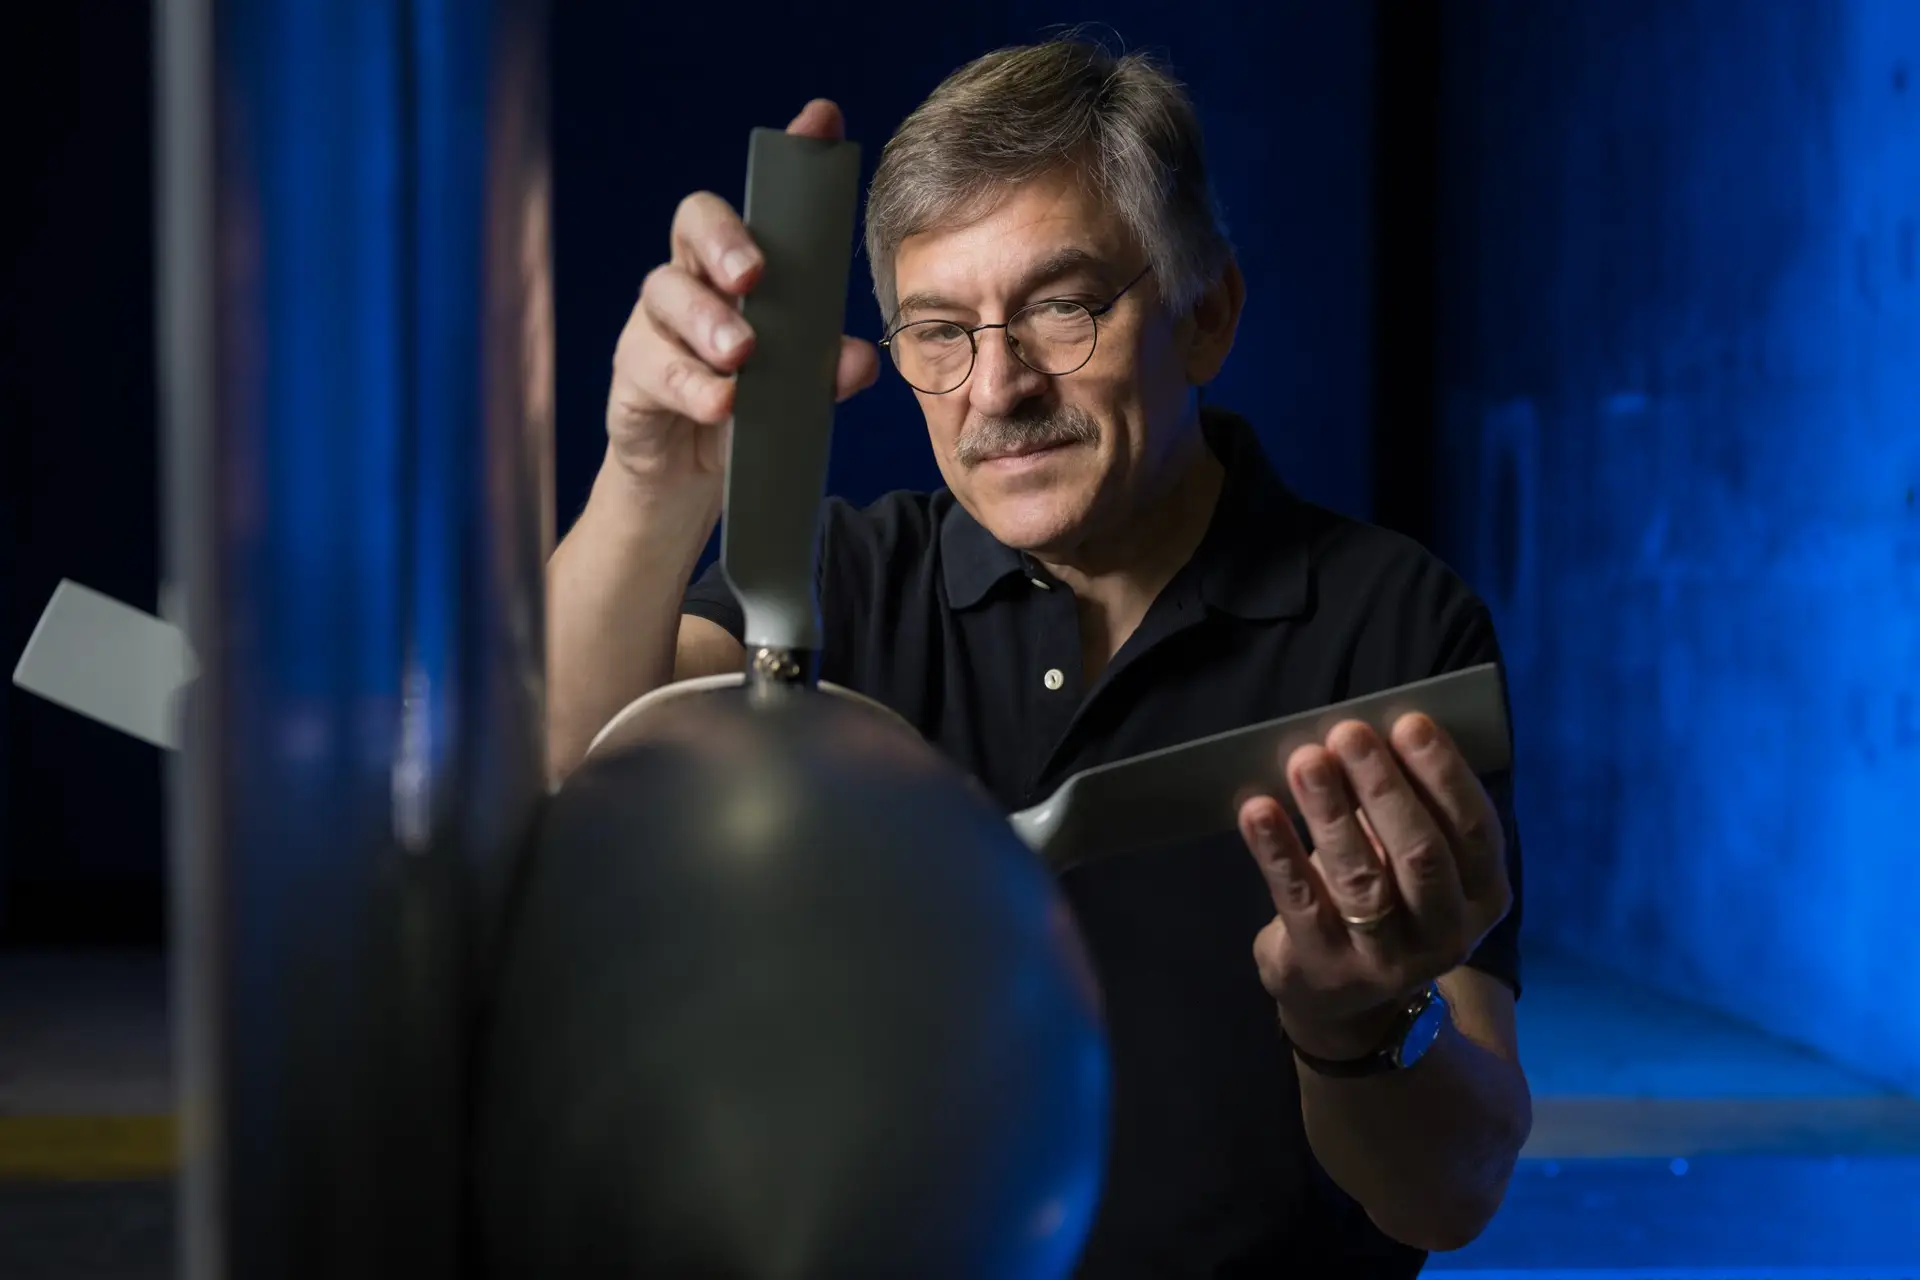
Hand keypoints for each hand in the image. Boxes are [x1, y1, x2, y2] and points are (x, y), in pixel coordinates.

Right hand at [605, 99, 879, 497]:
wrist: (694, 482)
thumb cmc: (751, 415)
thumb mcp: (799, 391)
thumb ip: (828, 370)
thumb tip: (858, 359)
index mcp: (740, 269)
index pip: (761, 201)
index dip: (790, 154)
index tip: (822, 121)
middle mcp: (693, 280)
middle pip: (693, 223)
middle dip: (726, 241)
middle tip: (755, 276)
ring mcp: (654, 325)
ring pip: (665, 292)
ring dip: (707, 321)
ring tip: (742, 355)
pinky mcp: (631, 375)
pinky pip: (651, 366)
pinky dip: (691, 385)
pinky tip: (721, 403)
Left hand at [1236, 712, 1511, 1060]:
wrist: (1340, 998)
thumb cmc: (1383, 900)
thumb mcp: (1407, 859)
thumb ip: (1407, 806)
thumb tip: (1376, 732)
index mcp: (1482, 895)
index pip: (1473, 829)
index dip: (1442, 774)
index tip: (1409, 721)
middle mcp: (1446, 934)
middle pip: (1420, 854)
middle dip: (1383, 787)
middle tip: (1348, 732)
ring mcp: (1387, 960)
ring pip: (1362, 878)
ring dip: (1330, 812)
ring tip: (1305, 760)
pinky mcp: (1325, 968)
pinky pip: (1301, 902)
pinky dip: (1278, 852)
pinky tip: (1258, 811)